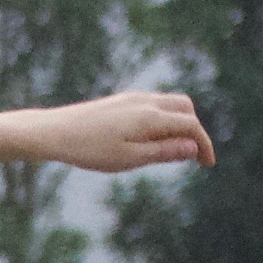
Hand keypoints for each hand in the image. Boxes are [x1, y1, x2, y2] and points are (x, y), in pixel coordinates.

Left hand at [47, 90, 211, 174]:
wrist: (54, 132)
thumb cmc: (90, 149)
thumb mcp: (130, 158)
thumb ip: (163, 152)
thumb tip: (193, 147)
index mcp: (151, 117)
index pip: (190, 126)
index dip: (204, 145)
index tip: (208, 165)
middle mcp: (145, 101)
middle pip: (186, 108)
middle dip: (195, 130)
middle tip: (194, 156)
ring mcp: (133, 98)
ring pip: (170, 104)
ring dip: (180, 124)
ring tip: (176, 150)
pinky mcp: (121, 101)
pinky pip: (154, 105)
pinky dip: (164, 119)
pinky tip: (154, 139)